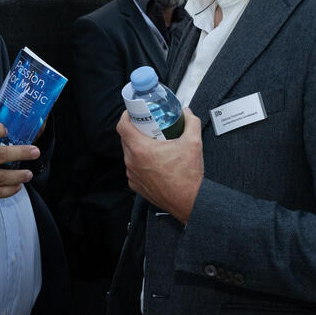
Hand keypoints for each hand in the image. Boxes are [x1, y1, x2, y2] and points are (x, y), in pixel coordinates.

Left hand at [117, 108, 203, 223]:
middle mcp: (132, 162)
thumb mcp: (193, 142)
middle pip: (125, 139)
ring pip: (129, 154)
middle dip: (135, 130)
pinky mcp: (136, 185)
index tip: (133, 113)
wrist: (189, 201)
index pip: (122, 126)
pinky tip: (154, 161)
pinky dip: (140, 162)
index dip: (126, 116)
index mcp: (141, 149)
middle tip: (148, 126)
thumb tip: (187, 113)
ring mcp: (133, 175)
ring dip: (137, 147)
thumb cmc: (188, 176)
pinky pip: (133, 168)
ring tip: (153, 144)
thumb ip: (190, 122)